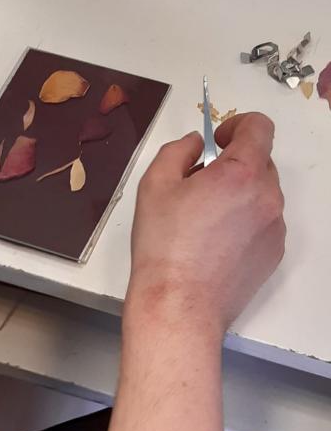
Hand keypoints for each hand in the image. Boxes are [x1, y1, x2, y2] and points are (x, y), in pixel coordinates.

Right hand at [128, 113, 284, 333]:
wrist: (180, 305)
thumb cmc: (164, 246)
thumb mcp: (155, 183)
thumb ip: (179, 150)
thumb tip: (197, 144)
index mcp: (242, 173)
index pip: (260, 127)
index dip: (238, 125)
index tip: (218, 141)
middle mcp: (268, 197)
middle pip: (260, 161)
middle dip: (232, 164)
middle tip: (198, 185)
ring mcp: (275, 227)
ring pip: (261, 193)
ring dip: (239, 193)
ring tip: (204, 218)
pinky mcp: (274, 252)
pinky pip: (263, 221)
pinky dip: (245, 221)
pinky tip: (215, 241)